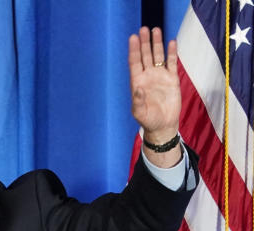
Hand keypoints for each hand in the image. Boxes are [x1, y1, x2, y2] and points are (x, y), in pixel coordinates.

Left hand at [128, 26, 179, 142]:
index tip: (133, 38)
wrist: (163, 125)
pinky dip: (172, 53)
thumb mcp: (139, 113)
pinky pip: (171, 63)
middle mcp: (148, 76)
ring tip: (156, 30)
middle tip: (144, 29)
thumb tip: (137, 89)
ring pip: (158, 56)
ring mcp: (159, 76)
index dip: (134, 50)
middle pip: (145, 55)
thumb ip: (137, 101)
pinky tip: (171, 42)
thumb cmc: (148, 120)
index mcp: (137, 82)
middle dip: (144, 43)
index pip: (134, 62)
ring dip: (157, 44)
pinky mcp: (171, 79)